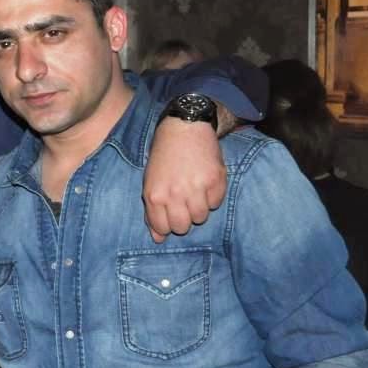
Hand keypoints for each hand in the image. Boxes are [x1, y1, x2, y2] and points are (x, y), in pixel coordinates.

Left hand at [143, 118, 225, 242]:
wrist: (183, 129)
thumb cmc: (164, 157)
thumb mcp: (150, 183)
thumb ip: (153, 212)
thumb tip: (158, 239)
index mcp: (155, 195)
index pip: (163, 228)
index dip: (168, 225)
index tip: (171, 214)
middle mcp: (175, 194)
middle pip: (183, 227)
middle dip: (184, 219)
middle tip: (184, 204)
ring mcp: (196, 187)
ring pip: (201, 217)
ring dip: (199, 208)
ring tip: (195, 191)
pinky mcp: (215, 180)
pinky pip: (216, 202)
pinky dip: (212, 196)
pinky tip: (205, 182)